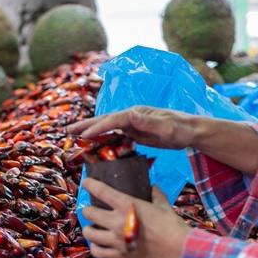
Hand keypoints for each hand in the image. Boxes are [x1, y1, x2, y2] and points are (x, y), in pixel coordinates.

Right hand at [66, 105, 197, 149]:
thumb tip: (130, 114)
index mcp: (137, 113)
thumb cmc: (180, 128)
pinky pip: (114, 135)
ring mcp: (132, 124)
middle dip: (86, 125)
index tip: (85, 136)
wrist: (190, 130)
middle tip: (67, 131)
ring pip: (107, 127)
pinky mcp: (134, 132)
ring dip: (90, 131)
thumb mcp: (166, 126)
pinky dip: (102, 137)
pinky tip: (93, 143)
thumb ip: (148, 121)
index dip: (98, 127)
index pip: (113, 120)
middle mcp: (132, 116)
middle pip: (105, 119)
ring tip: (73, 135)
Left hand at [81, 179, 191, 257]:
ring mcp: (117, 240)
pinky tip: (97, 245)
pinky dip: (96, 248)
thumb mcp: (163, 205)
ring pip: (90, 233)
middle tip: (89, 210)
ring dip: (88, 229)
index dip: (90, 184)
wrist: (178, 249)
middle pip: (90, 213)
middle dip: (87, 210)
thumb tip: (152, 188)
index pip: (102, 191)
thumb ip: (155, 194)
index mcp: (127, 205)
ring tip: (90, 228)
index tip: (86, 182)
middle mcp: (117, 221)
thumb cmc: (172, 225)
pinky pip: (99, 252)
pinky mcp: (120, 254)